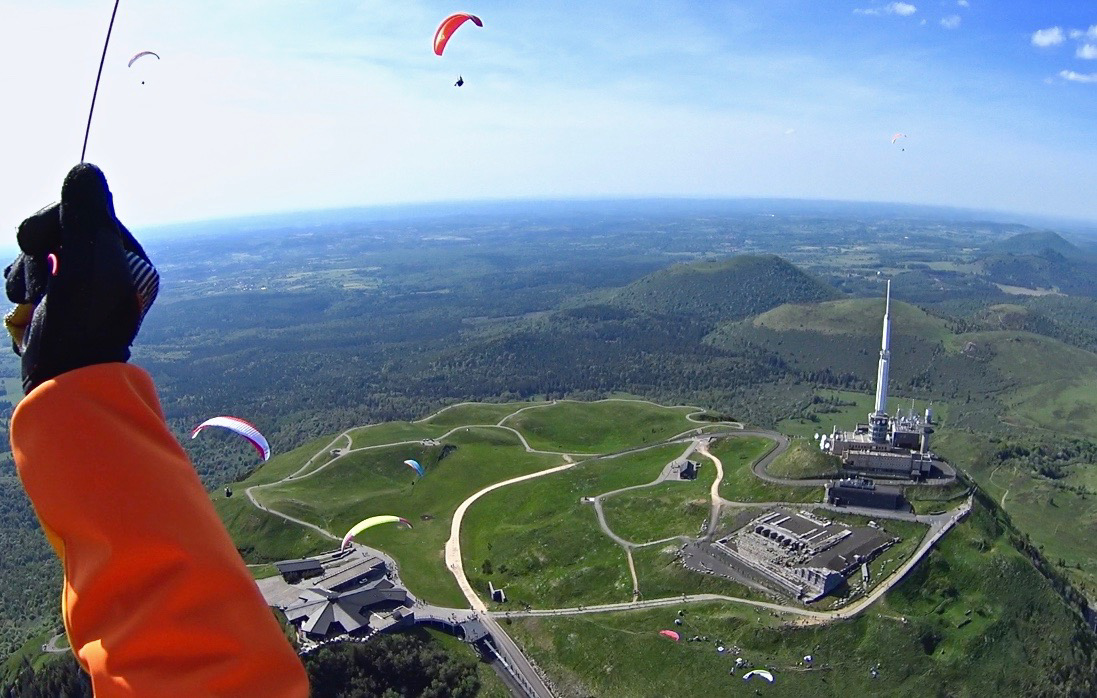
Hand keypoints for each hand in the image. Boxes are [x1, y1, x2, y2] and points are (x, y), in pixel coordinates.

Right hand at [4, 163, 157, 392]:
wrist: (64, 379)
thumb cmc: (83, 322)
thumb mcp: (87, 262)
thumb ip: (85, 214)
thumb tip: (85, 166)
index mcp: (127, 258)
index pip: (85, 211)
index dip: (57, 218)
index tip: (47, 240)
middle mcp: (106, 269)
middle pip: (58, 227)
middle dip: (39, 244)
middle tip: (42, 267)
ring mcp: (77, 285)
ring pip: (37, 249)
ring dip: (28, 268)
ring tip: (37, 295)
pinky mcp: (52, 300)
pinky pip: (27, 272)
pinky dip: (20, 283)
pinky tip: (27, 303)